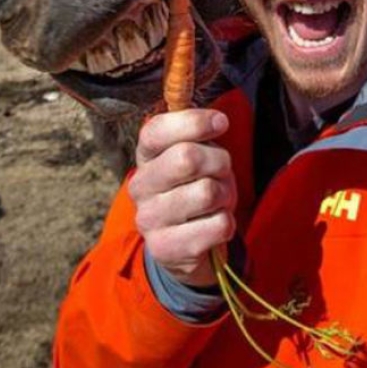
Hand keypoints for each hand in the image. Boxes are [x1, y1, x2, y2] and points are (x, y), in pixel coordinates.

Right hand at [128, 108, 236, 286]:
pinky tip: (213, 224)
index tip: (221, 122)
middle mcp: (139, 185)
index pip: (157, 129)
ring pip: (207, 192)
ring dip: (225, 194)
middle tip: (222, 171)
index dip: (194, 122)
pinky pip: (218, 225)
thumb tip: (217, 119)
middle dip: (218, 161)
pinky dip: (227, 223)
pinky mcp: (164, 248)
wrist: (188, 244)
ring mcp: (148, 219)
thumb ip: (198, 132)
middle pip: (187, 158)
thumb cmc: (196, 186)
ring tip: (217, 200)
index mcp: (145, 155)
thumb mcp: (196, 154)